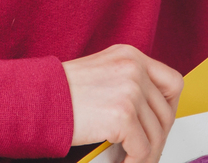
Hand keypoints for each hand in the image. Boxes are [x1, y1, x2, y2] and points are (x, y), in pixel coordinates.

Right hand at [64, 44, 182, 162]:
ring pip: (156, 134)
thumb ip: (126, 84)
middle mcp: (133, 68)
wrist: (36, 98)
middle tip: (146, 150)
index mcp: (129, 55)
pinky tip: (124, 162)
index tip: (161, 124)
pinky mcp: (123, 114)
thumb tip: (147, 112)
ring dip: (147, 153)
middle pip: (166, 112)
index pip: (172, 82)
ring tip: (134, 160)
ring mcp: (130, 90)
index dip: (170, 108)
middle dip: (158, 137)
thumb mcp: (101, 73)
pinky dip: (136, 161)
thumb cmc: (59, 90)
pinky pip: (143, 149)